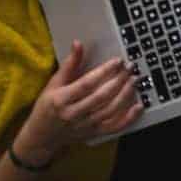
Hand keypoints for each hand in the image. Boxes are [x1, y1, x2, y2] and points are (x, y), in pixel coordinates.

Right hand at [13, 40, 142, 164]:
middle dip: (119, 81)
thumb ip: (69, 64)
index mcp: (62, 99)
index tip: (117, 61)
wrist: (42, 136)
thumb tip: (78, 44)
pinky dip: (128, 118)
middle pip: (101, 97)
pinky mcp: (93, 134)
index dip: (104, 71)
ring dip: (125, 95)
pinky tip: (139, 106)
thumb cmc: (47, 107)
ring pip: (110, 111)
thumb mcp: (54, 83)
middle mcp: (74, 114)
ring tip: (134, 81)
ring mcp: (85, 126)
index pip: (87, 84)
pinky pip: (114, 127)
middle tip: (130, 68)